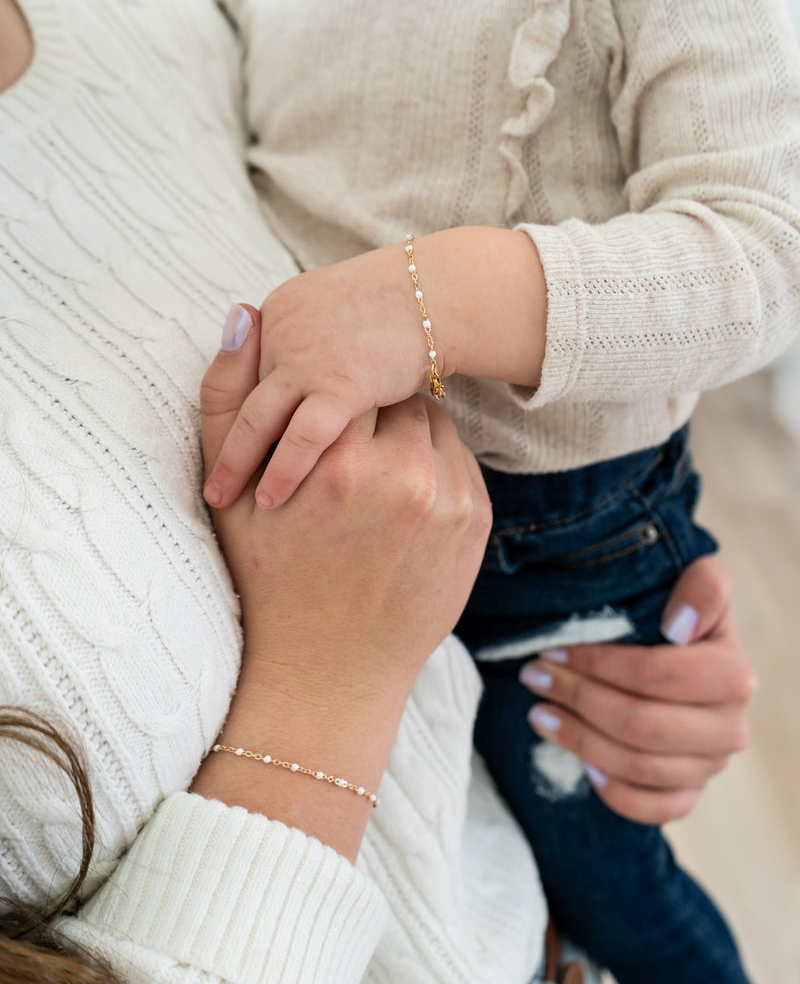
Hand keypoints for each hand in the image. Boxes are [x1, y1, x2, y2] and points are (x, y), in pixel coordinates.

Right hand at [194, 302, 490, 857]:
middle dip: (374, 409)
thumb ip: (227, 397)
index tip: (325, 413)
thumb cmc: (267, 577)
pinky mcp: (476, 525)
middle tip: (352, 441)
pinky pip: (460, 461)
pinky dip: (435, 466)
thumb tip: (247, 312)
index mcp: (332, 460)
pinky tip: (403, 500)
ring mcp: (446, 502)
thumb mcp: (227, 491)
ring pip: (435, 424)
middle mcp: (399, 476)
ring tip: (375, 472)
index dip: (334, 394)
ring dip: (409, 433)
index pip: (350, 378)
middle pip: (399, 395)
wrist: (326, 671)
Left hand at [202, 227, 546, 511]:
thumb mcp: (343, 319)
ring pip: (257, 419)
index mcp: (281, 311)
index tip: (219, 448)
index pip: (244, 371)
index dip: (231, 414)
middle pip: (240, 396)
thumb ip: (312, 345)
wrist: (444, 291)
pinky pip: (302, 435)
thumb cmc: (404, 312)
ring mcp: (307, 355)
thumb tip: (290, 384)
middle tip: (211, 485)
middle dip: (222, 443)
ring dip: (237, 463)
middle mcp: (282, 328)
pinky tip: (271, 497)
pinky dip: (282, 468)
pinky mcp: (340, 381)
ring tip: (223, 498)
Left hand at [519, 557, 756, 824]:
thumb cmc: (679, 615)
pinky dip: (614, 792)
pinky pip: (653, 810)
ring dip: (580, 741)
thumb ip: (704, 586)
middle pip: (642, 724)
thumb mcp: (700, 582)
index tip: (552, 650)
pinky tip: (582, 767)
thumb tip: (680, 626)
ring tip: (538, 714)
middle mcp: (730, 727)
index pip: (656, 675)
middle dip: (578, 699)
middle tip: (534, 677)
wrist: (688, 657)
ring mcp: (710, 766)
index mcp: (732, 675)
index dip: (597, 664)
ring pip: (640, 767)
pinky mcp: (690, 794)